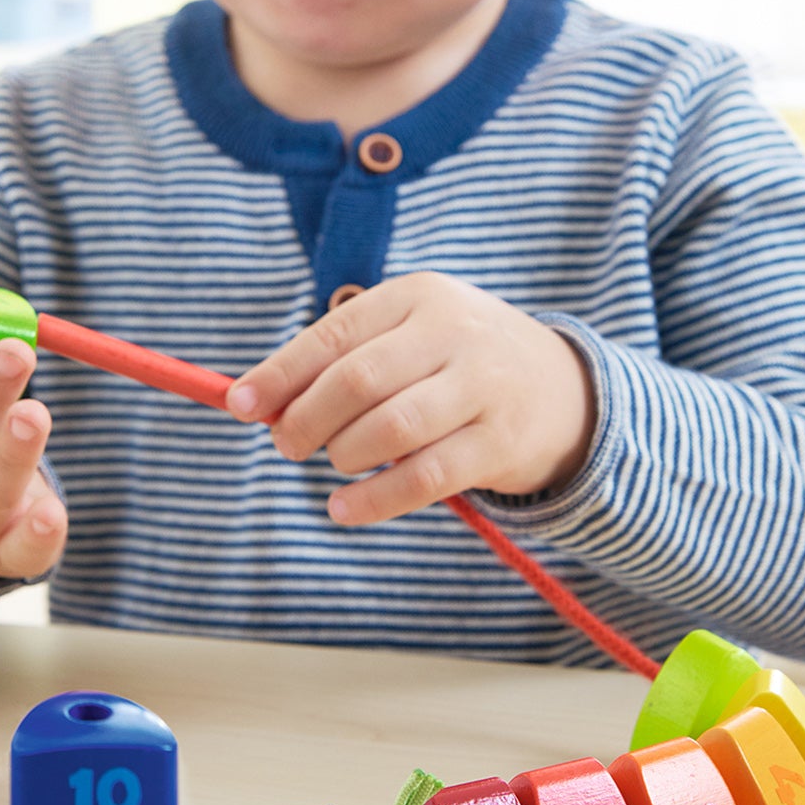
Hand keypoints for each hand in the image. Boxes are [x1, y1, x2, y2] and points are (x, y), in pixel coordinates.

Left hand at [225, 272, 596, 526]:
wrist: (566, 391)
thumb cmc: (459, 362)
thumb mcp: (412, 335)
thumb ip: (344, 359)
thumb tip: (257, 400)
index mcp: (420, 295)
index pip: (336, 333)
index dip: (282, 371)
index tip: (239, 403)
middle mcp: (454, 333)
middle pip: (358, 380)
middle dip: (306, 418)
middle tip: (285, 444)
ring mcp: (482, 387)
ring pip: (390, 427)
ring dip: (343, 455)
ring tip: (333, 465)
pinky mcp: (500, 443)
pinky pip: (424, 478)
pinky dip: (375, 499)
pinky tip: (346, 508)